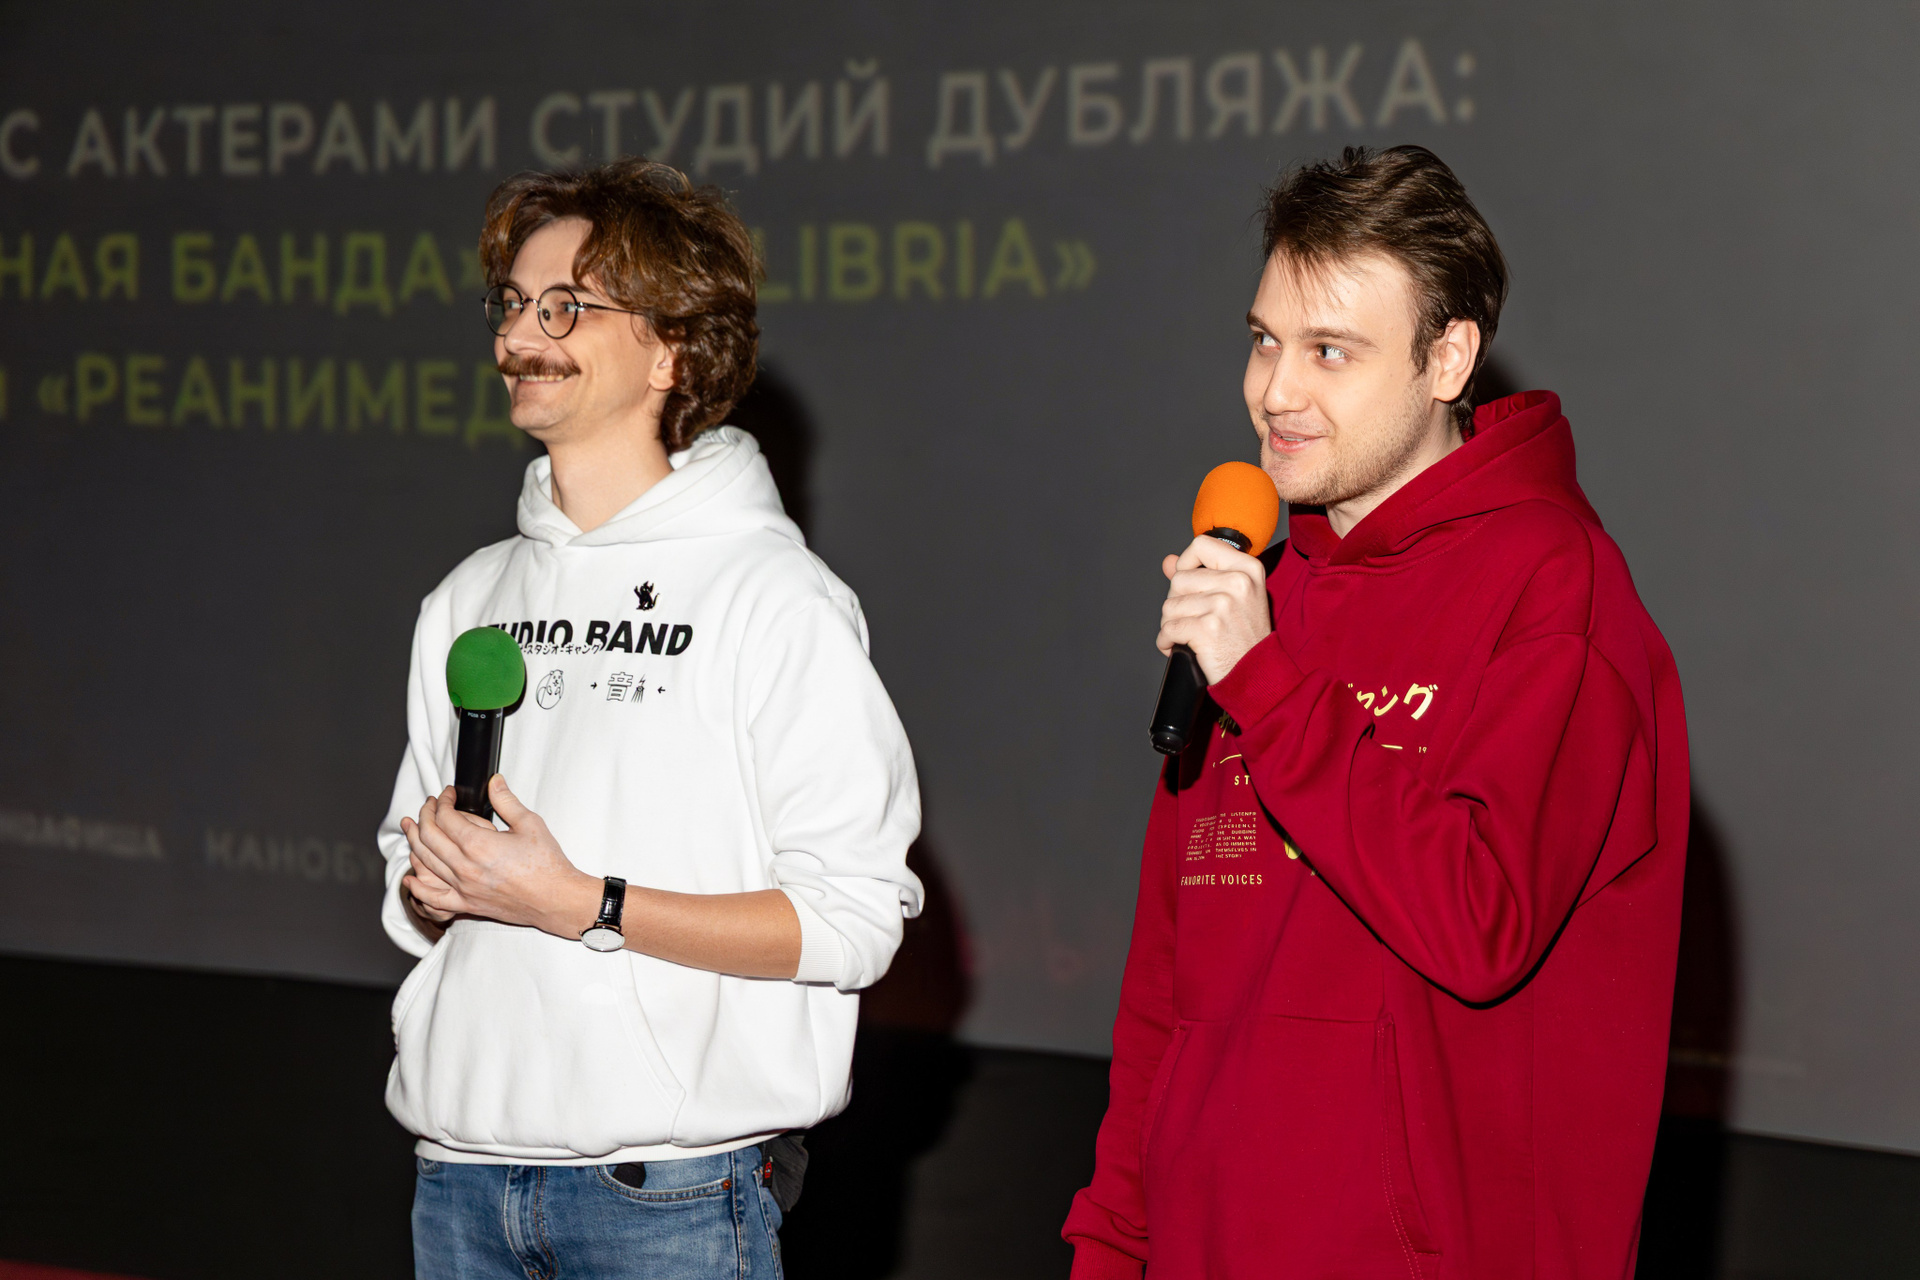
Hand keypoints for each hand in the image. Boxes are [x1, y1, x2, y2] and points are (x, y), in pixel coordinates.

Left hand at [400, 776, 598, 939]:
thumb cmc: (547, 864)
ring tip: (410, 827)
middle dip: (425, 815)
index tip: (448, 794)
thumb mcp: (530, 824)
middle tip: (430, 804)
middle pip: (429, 837)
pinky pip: (433, 898)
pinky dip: (418, 888)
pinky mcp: (467, 904)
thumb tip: (494, 782)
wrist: (556, 899)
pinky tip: (410, 878)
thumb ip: (506, 801)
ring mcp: (463, 888)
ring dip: (414, 841)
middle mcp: (465, 867)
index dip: (443, 801)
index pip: (445, 817)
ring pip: (425, 862)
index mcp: (479, 845)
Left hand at [1157, 535, 1270, 681]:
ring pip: (1170, 606)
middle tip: (1192, 619)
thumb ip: (1200, 575)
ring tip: (1189, 636)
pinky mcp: (1208, 628)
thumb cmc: (1244, 637)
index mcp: (1248, 568)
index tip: (1187, 582)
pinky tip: (1179, 647)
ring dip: (1171, 624)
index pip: (1201, 545)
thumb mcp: (1234, 598)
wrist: (1257, 673)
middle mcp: (1238, 582)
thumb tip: (1168, 562)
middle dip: (1176, 602)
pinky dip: (1166, 642)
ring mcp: (1223, 604)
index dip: (1186, 562)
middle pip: (1179, 579)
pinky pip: (1168, 629)